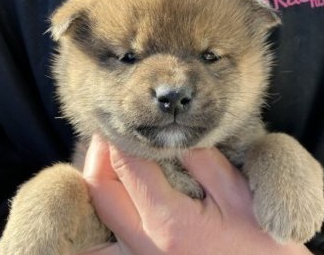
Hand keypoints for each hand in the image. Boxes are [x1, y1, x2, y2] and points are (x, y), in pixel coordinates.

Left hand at [82, 134, 311, 254]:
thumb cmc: (261, 245)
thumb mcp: (239, 194)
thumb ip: (203, 160)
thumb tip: (174, 133)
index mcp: (169, 221)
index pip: (127, 164)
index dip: (121, 135)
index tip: (125, 117)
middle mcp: (144, 243)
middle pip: (100, 188)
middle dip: (100, 153)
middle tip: (112, 132)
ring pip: (98, 212)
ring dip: (99, 178)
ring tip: (111, 156)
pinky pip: (105, 238)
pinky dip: (102, 211)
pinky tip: (117, 194)